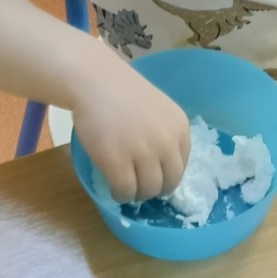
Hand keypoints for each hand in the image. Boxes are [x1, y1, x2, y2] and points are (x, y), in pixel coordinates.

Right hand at [71, 49, 191, 201]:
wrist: (95, 81)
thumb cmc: (123, 94)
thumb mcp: (159, 112)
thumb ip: (165, 137)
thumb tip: (162, 170)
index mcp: (180, 128)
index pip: (181, 167)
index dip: (166, 176)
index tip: (153, 176)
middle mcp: (166, 142)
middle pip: (169, 184)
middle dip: (154, 190)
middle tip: (139, 186)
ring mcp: (141, 152)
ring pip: (147, 191)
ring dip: (137, 194)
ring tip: (125, 187)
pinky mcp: (116, 161)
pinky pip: (125, 191)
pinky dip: (120, 195)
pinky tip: (114, 189)